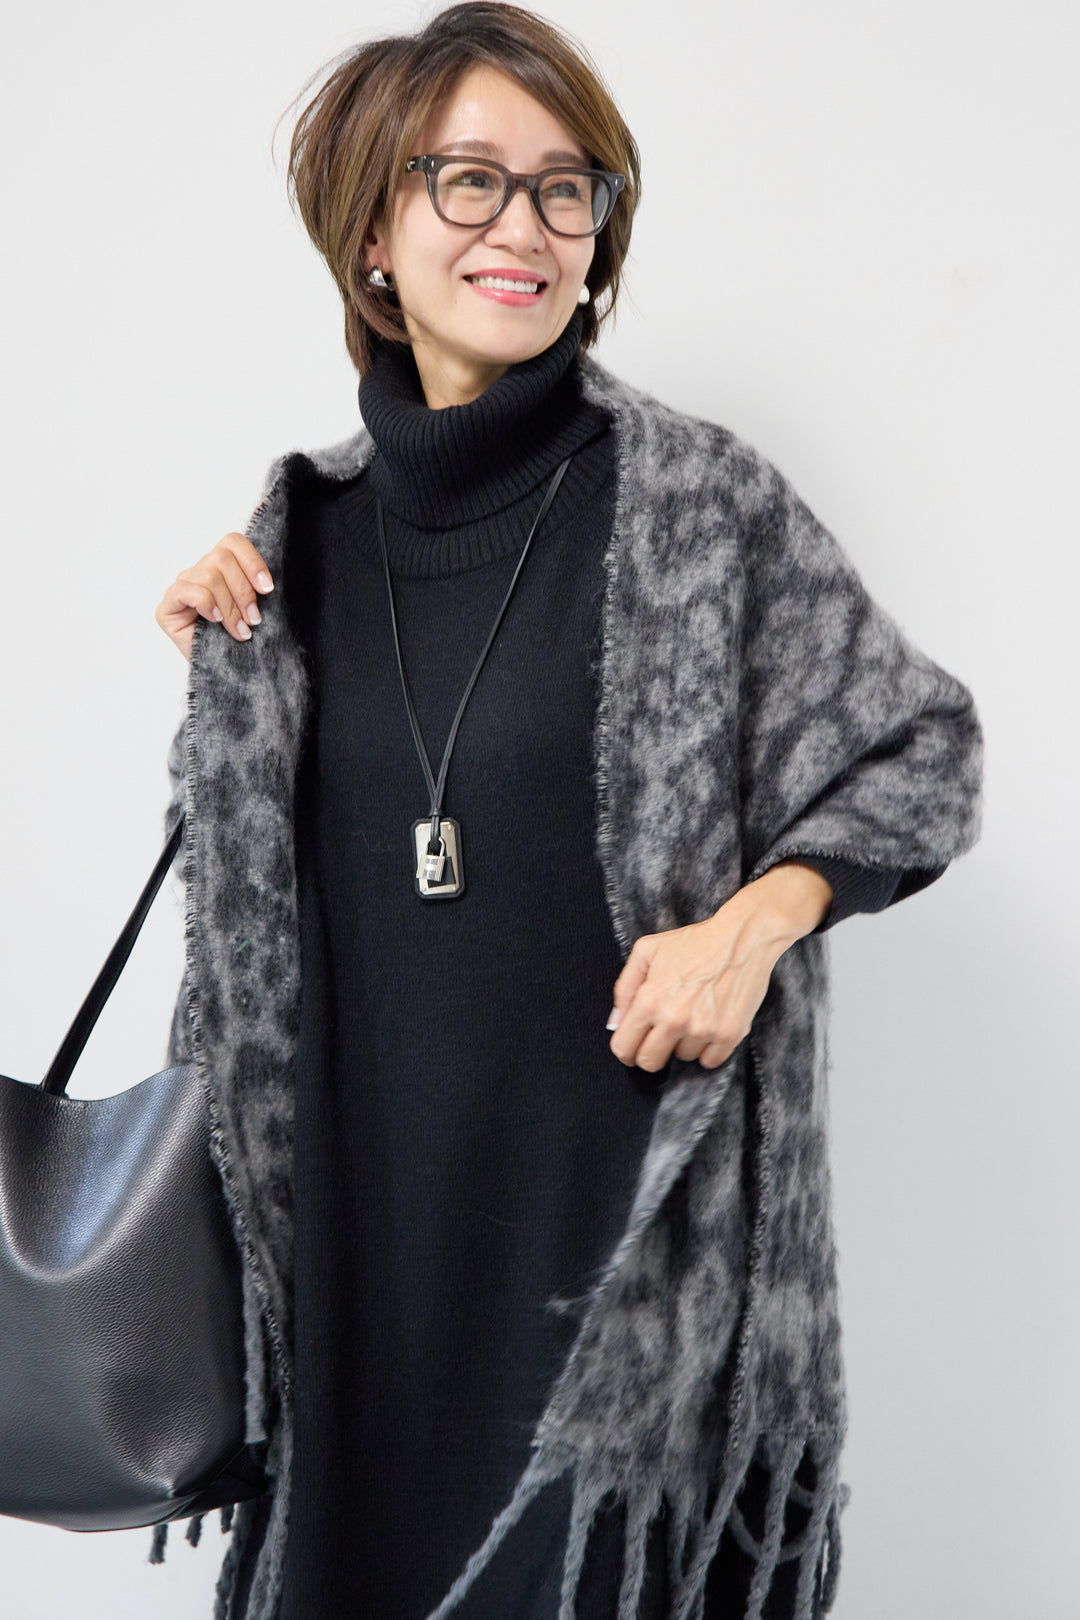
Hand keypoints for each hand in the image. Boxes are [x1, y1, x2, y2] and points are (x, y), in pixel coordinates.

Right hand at [155, 532, 274, 660]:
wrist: (224, 676)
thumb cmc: (239, 643)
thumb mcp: (253, 610)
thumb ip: (255, 589)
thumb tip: (266, 582)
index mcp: (219, 568)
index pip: (232, 542)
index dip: (252, 561)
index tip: (267, 589)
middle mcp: (198, 573)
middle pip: (221, 558)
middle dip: (243, 592)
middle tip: (254, 620)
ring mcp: (181, 588)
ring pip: (209, 576)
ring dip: (230, 606)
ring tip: (240, 631)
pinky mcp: (167, 608)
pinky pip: (187, 591)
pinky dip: (206, 605)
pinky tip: (215, 621)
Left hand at [607, 862, 832, 1070]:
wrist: (742, 937)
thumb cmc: (695, 942)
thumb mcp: (647, 950)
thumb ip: (625, 987)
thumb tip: (616, 1021)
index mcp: (650, 1000)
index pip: (624, 1048)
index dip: (626, 1051)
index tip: (633, 1048)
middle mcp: (674, 1019)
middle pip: (650, 1063)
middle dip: (651, 1053)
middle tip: (660, 1038)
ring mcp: (703, 1029)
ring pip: (683, 1058)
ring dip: (684, 1043)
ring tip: (693, 1017)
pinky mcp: (729, 1034)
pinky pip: (710, 1061)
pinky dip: (708, 1049)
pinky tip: (709, 1026)